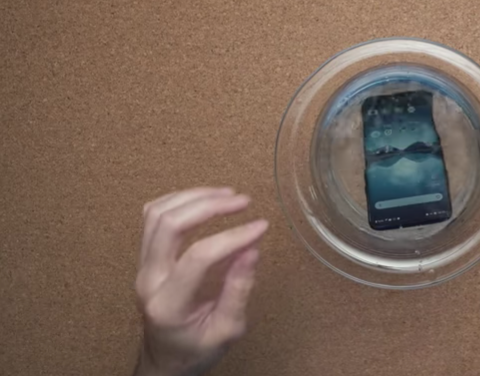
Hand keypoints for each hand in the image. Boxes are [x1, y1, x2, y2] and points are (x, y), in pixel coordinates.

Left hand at [134, 187, 268, 375]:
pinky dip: (178, 200)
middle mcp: (148, 280)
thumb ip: (238, 290)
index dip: (233, 236)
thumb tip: (252, 249)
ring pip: (156, 214)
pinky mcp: (144, 258)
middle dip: (209, 205)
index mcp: (169, 304)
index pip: (199, 256)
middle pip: (169, 224)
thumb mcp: (227, 331)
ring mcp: (142, 267)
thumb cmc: (197, 350)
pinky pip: (151, 217)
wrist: (164, 360)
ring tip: (227, 194)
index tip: (261, 226)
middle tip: (243, 201)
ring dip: (193, 197)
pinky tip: (203, 199)